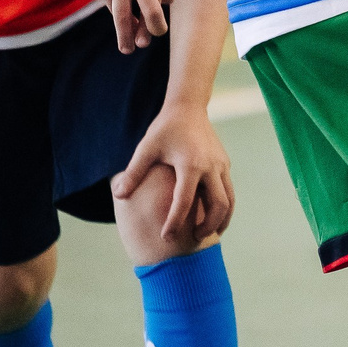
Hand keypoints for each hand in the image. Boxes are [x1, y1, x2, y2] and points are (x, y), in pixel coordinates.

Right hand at [76, 0, 168, 51]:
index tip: (151, 27)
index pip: (159, 1)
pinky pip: (110, 6)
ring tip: (127, 50)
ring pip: (126, 17)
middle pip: (151, 12)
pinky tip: (116, 26)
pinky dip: (114, 16)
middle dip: (151, 30)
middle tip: (146, 42)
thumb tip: (171, 0)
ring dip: (127, 36)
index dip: (155, 16)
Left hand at [113, 100, 234, 243]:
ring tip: (208, 233)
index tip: (166, 237)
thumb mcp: (146, 148)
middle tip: (194, 239)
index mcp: (191, 165)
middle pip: (218, 205)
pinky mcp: (225, 164)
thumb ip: (133, 173)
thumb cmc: (164, 129)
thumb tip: (118, 195)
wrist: (188, 108)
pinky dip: (224, 207)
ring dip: (221, 220)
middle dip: (207, 226)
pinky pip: (229, 191)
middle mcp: (211, 167)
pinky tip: (213, 216)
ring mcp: (221, 166)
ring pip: (229, 200)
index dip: (174, 222)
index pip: (184, 202)